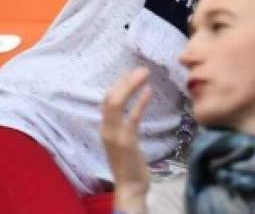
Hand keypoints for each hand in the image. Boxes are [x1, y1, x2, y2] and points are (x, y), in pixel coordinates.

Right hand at [101, 67, 153, 211]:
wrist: (130, 186)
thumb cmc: (130, 162)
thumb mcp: (125, 138)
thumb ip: (125, 122)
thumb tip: (135, 103)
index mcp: (105, 127)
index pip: (107, 99)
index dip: (120, 83)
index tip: (133, 72)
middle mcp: (106, 129)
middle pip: (109, 97)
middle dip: (124, 80)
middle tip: (142, 69)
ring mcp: (114, 135)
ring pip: (115, 104)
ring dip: (129, 86)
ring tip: (144, 74)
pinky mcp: (126, 142)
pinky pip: (131, 118)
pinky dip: (139, 103)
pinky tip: (149, 92)